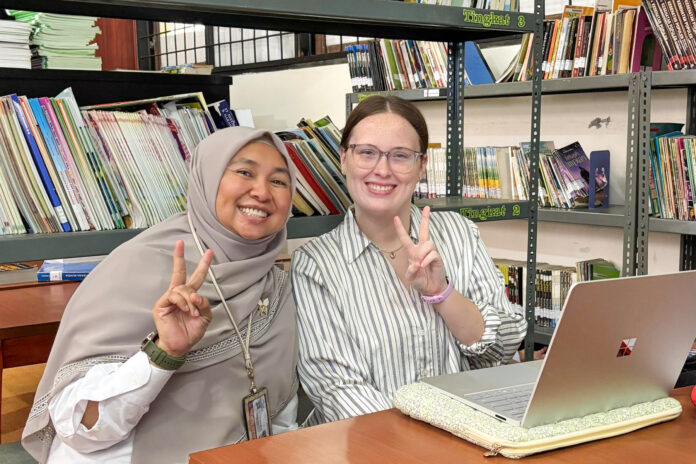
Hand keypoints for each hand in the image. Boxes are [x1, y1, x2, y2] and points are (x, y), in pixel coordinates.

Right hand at [152, 240, 213, 356]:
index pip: (195, 277)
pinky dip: (183, 302)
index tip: (208, 252)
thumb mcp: (205, 317)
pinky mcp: (161, 304)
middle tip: (180, 243)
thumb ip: (204, 303)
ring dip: (190, 300)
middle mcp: (178, 295)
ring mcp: (169, 299)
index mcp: (190, 297)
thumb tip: (195, 294)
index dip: (202, 265)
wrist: (179, 346)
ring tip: (192, 312)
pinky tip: (185, 310)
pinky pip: (174, 295)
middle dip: (179, 257)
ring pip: (182, 288)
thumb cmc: (191, 332)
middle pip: (179, 272)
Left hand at [394, 206, 446, 296]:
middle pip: (424, 231)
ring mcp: (431, 252)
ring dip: (423, 254)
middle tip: (427, 207)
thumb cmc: (420, 280)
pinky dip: (427, 260)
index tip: (395, 218)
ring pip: (428, 244)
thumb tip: (415, 264)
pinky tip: (425, 266)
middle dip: (425, 219)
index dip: (400, 228)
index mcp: (412, 252)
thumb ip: (411, 272)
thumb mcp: (411, 278)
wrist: (431, 288)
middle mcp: (422, 249)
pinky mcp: (438, 258)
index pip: (405, 238)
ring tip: (421, 265)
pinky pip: (432, 254)